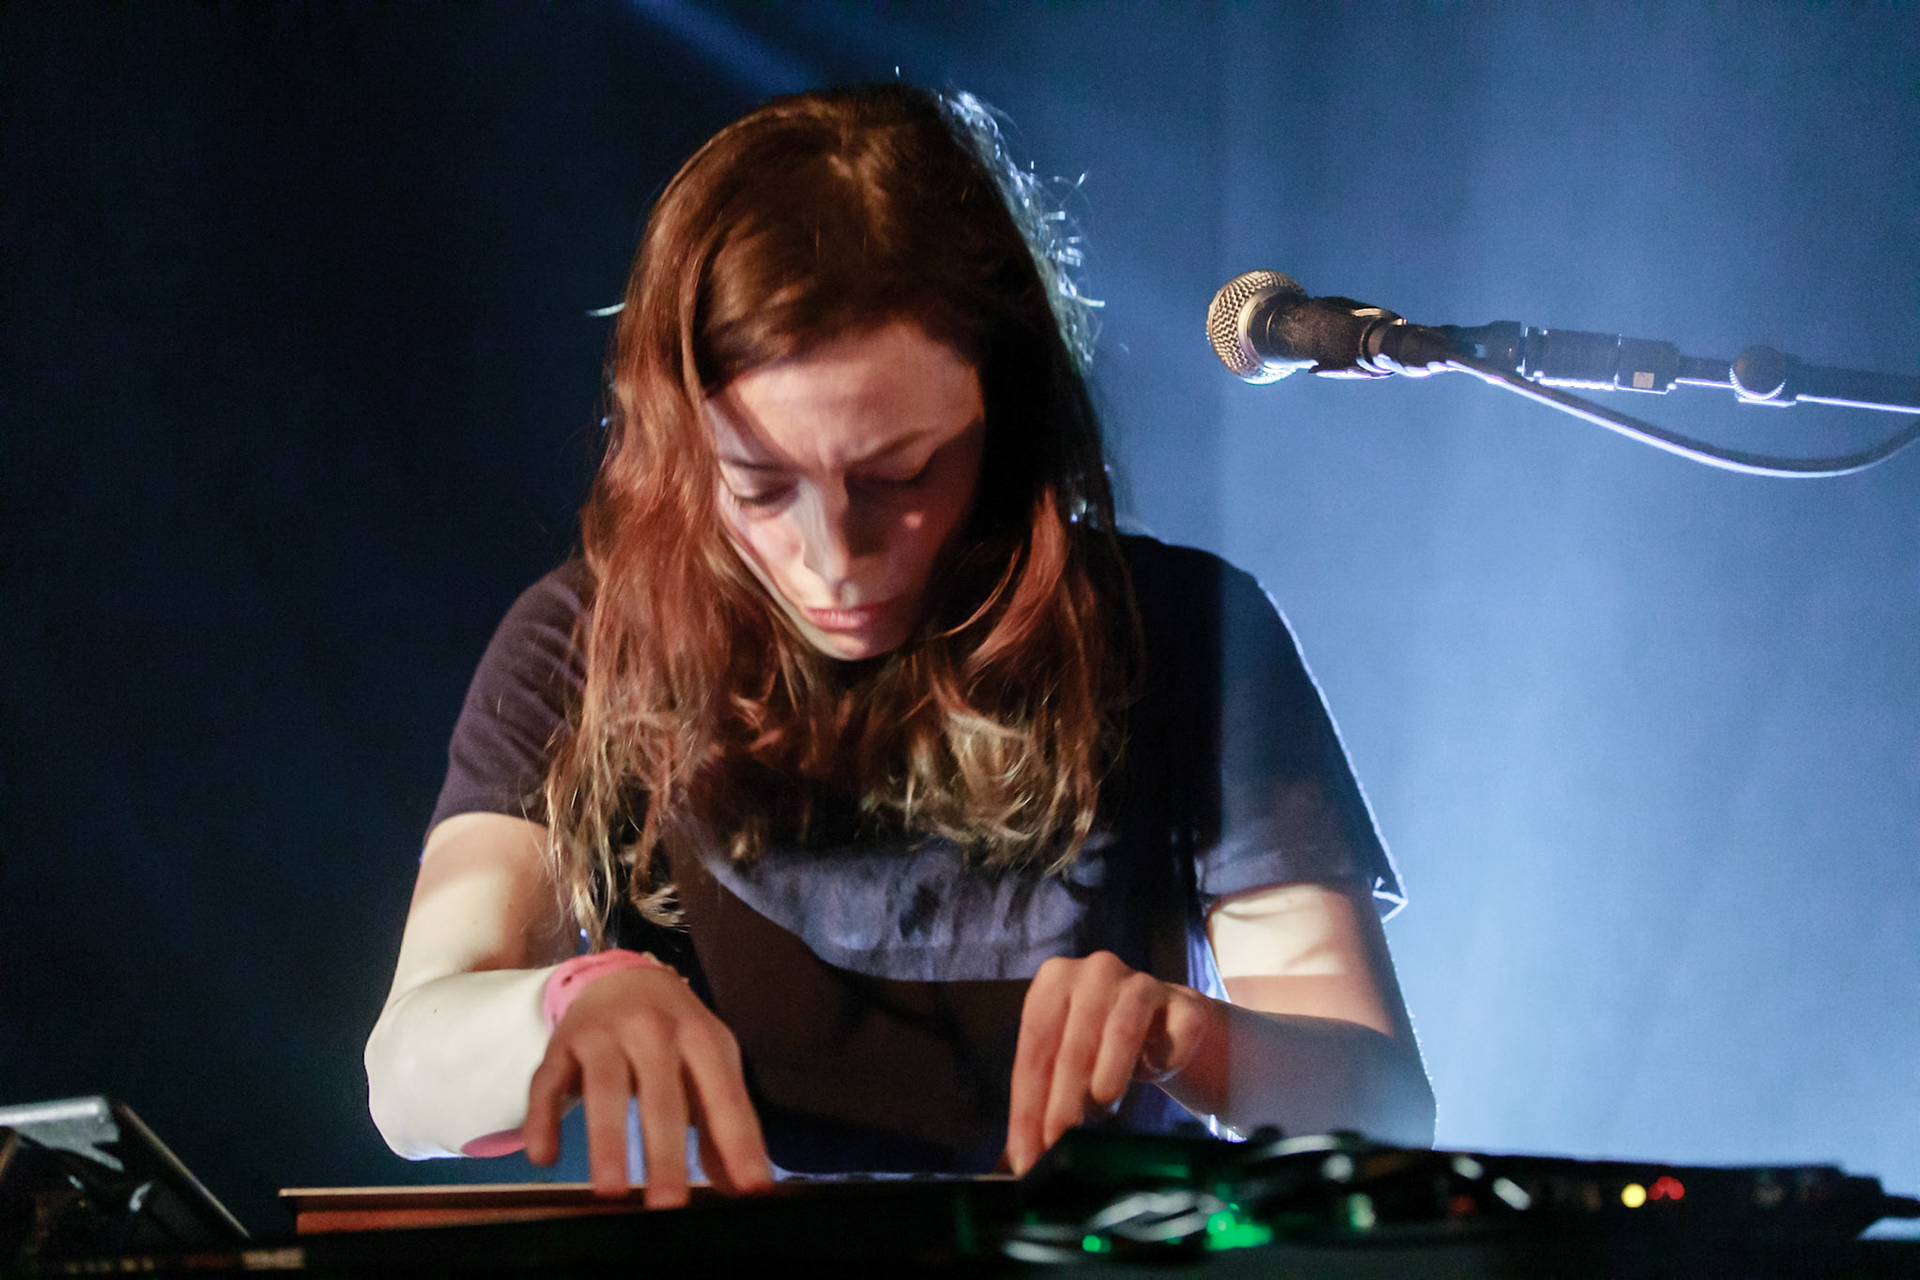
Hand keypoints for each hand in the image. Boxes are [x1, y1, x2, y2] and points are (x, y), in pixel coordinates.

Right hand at [523, 965, 774, 1206]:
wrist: (623, 977)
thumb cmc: (676, 1034)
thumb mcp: (709, 1064)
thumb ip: (724, 1124)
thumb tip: (743, 1189)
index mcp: (699, 1036)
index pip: (723, 1094)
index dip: (738, 1142)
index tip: (752, 1190)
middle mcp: (652, 1030)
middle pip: (661, 1095)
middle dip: (665, 1153)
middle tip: (669, 1206)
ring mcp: (603, 1034)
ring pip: (604, 1088)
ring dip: (607, 1141)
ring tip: (611, 1191)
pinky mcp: (561, 1044)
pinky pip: (547, 1084)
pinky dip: (543, 1119)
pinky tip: (545, 1158)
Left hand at [1005, 951, 1216, 1174]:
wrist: (1165, 1026)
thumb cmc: (1100, 1046)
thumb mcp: (1064, 1064)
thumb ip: (1041, 1102)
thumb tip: (1015, 1163)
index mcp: (1053, 981)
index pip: (1034, 1048)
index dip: (1028, 1104)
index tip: (1027, 1153)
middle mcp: (1094, 971)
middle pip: (1073, 1043)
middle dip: (1062, 1101)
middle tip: (1058, 1144)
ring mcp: (1142, 982)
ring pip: (1122, 1030)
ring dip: (1108, 1075)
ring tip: (1101, 1112)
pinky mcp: (1184, 1000)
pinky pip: (1176, 1033)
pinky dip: (1165, 1060)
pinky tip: (1158, 1074)